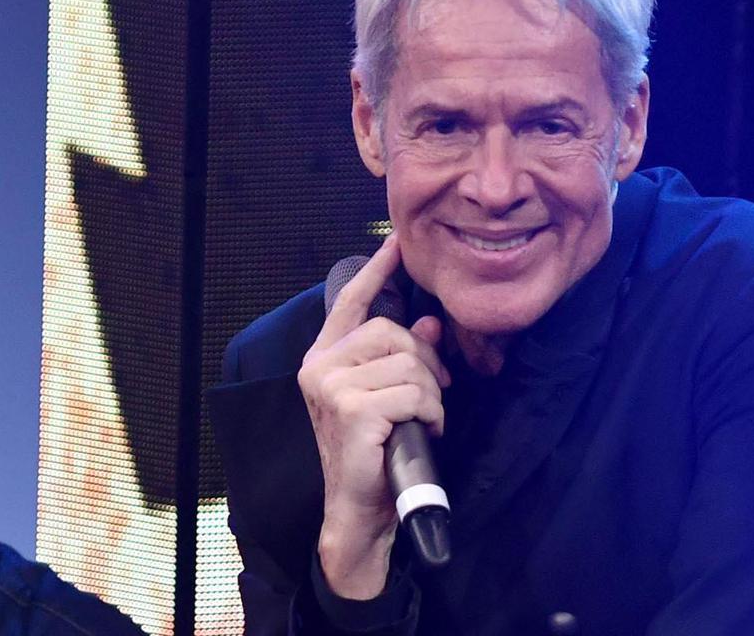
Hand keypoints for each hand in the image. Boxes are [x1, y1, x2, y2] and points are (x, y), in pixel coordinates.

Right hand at [297, 234, 450, 597]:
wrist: (361, 508)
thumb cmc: (376, 451)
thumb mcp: (390, 395)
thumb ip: (403, 356)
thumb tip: (429, 322)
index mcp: (325, 358)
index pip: (352, 302)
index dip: (377, 272)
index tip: (394, 245)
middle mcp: (321, 366)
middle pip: (394, 332)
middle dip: (426, 364)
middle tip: (432, 397)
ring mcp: (332, 386)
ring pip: (410, 363)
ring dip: (431, 395)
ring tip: (422, 420)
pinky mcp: (353, 407)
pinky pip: (415, 391)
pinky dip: (431, 412)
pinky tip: (422, 431)